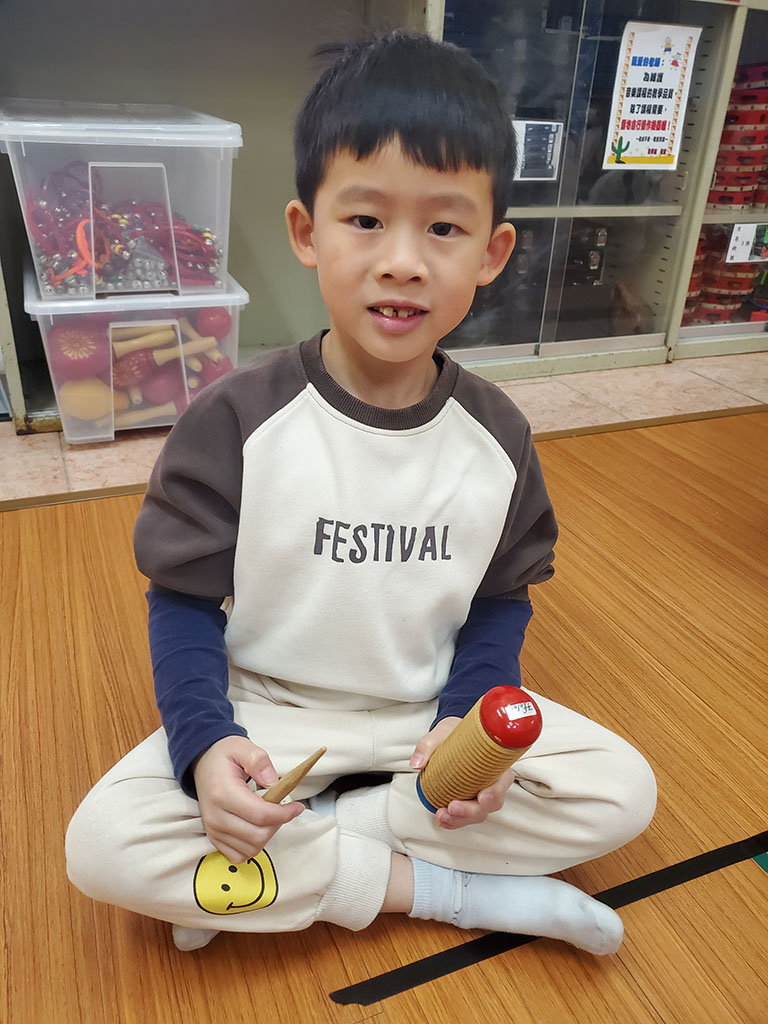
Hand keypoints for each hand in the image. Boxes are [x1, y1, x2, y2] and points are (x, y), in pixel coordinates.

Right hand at [193, 736, 303, 862]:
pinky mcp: (214, 838)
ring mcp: (213, 830)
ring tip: (269, 816)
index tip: (297, 807)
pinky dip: (253, 846)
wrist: (203, 764)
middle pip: (258, 836)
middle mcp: (216, 816)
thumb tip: (272, 782)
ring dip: (267, 835)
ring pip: (251, 849)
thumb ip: (259, 761)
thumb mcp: (242, 747)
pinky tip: (256, 828)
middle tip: (283, 809)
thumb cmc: (224, 757)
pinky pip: (239, 856)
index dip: (284, 814)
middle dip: (278, 824)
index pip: (261, 815)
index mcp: (223, 793)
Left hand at [410, 718, 515, 829]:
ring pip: (479, 813)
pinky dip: (455, 820)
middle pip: (491, 803)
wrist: (451, 734)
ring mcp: (483, 792)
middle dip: (471, 810)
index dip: (495, 792)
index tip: (482, 796)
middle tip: (452, 807)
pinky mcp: (470, 799)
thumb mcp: (441, 732)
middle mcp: (493, 780)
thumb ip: (427, 746)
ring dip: (461, 819)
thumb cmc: (454, 732)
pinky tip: (442, 819)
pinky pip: (467, 815)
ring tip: (442, 816)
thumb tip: (417, 763)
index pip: (503, 781)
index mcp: (495, 762)